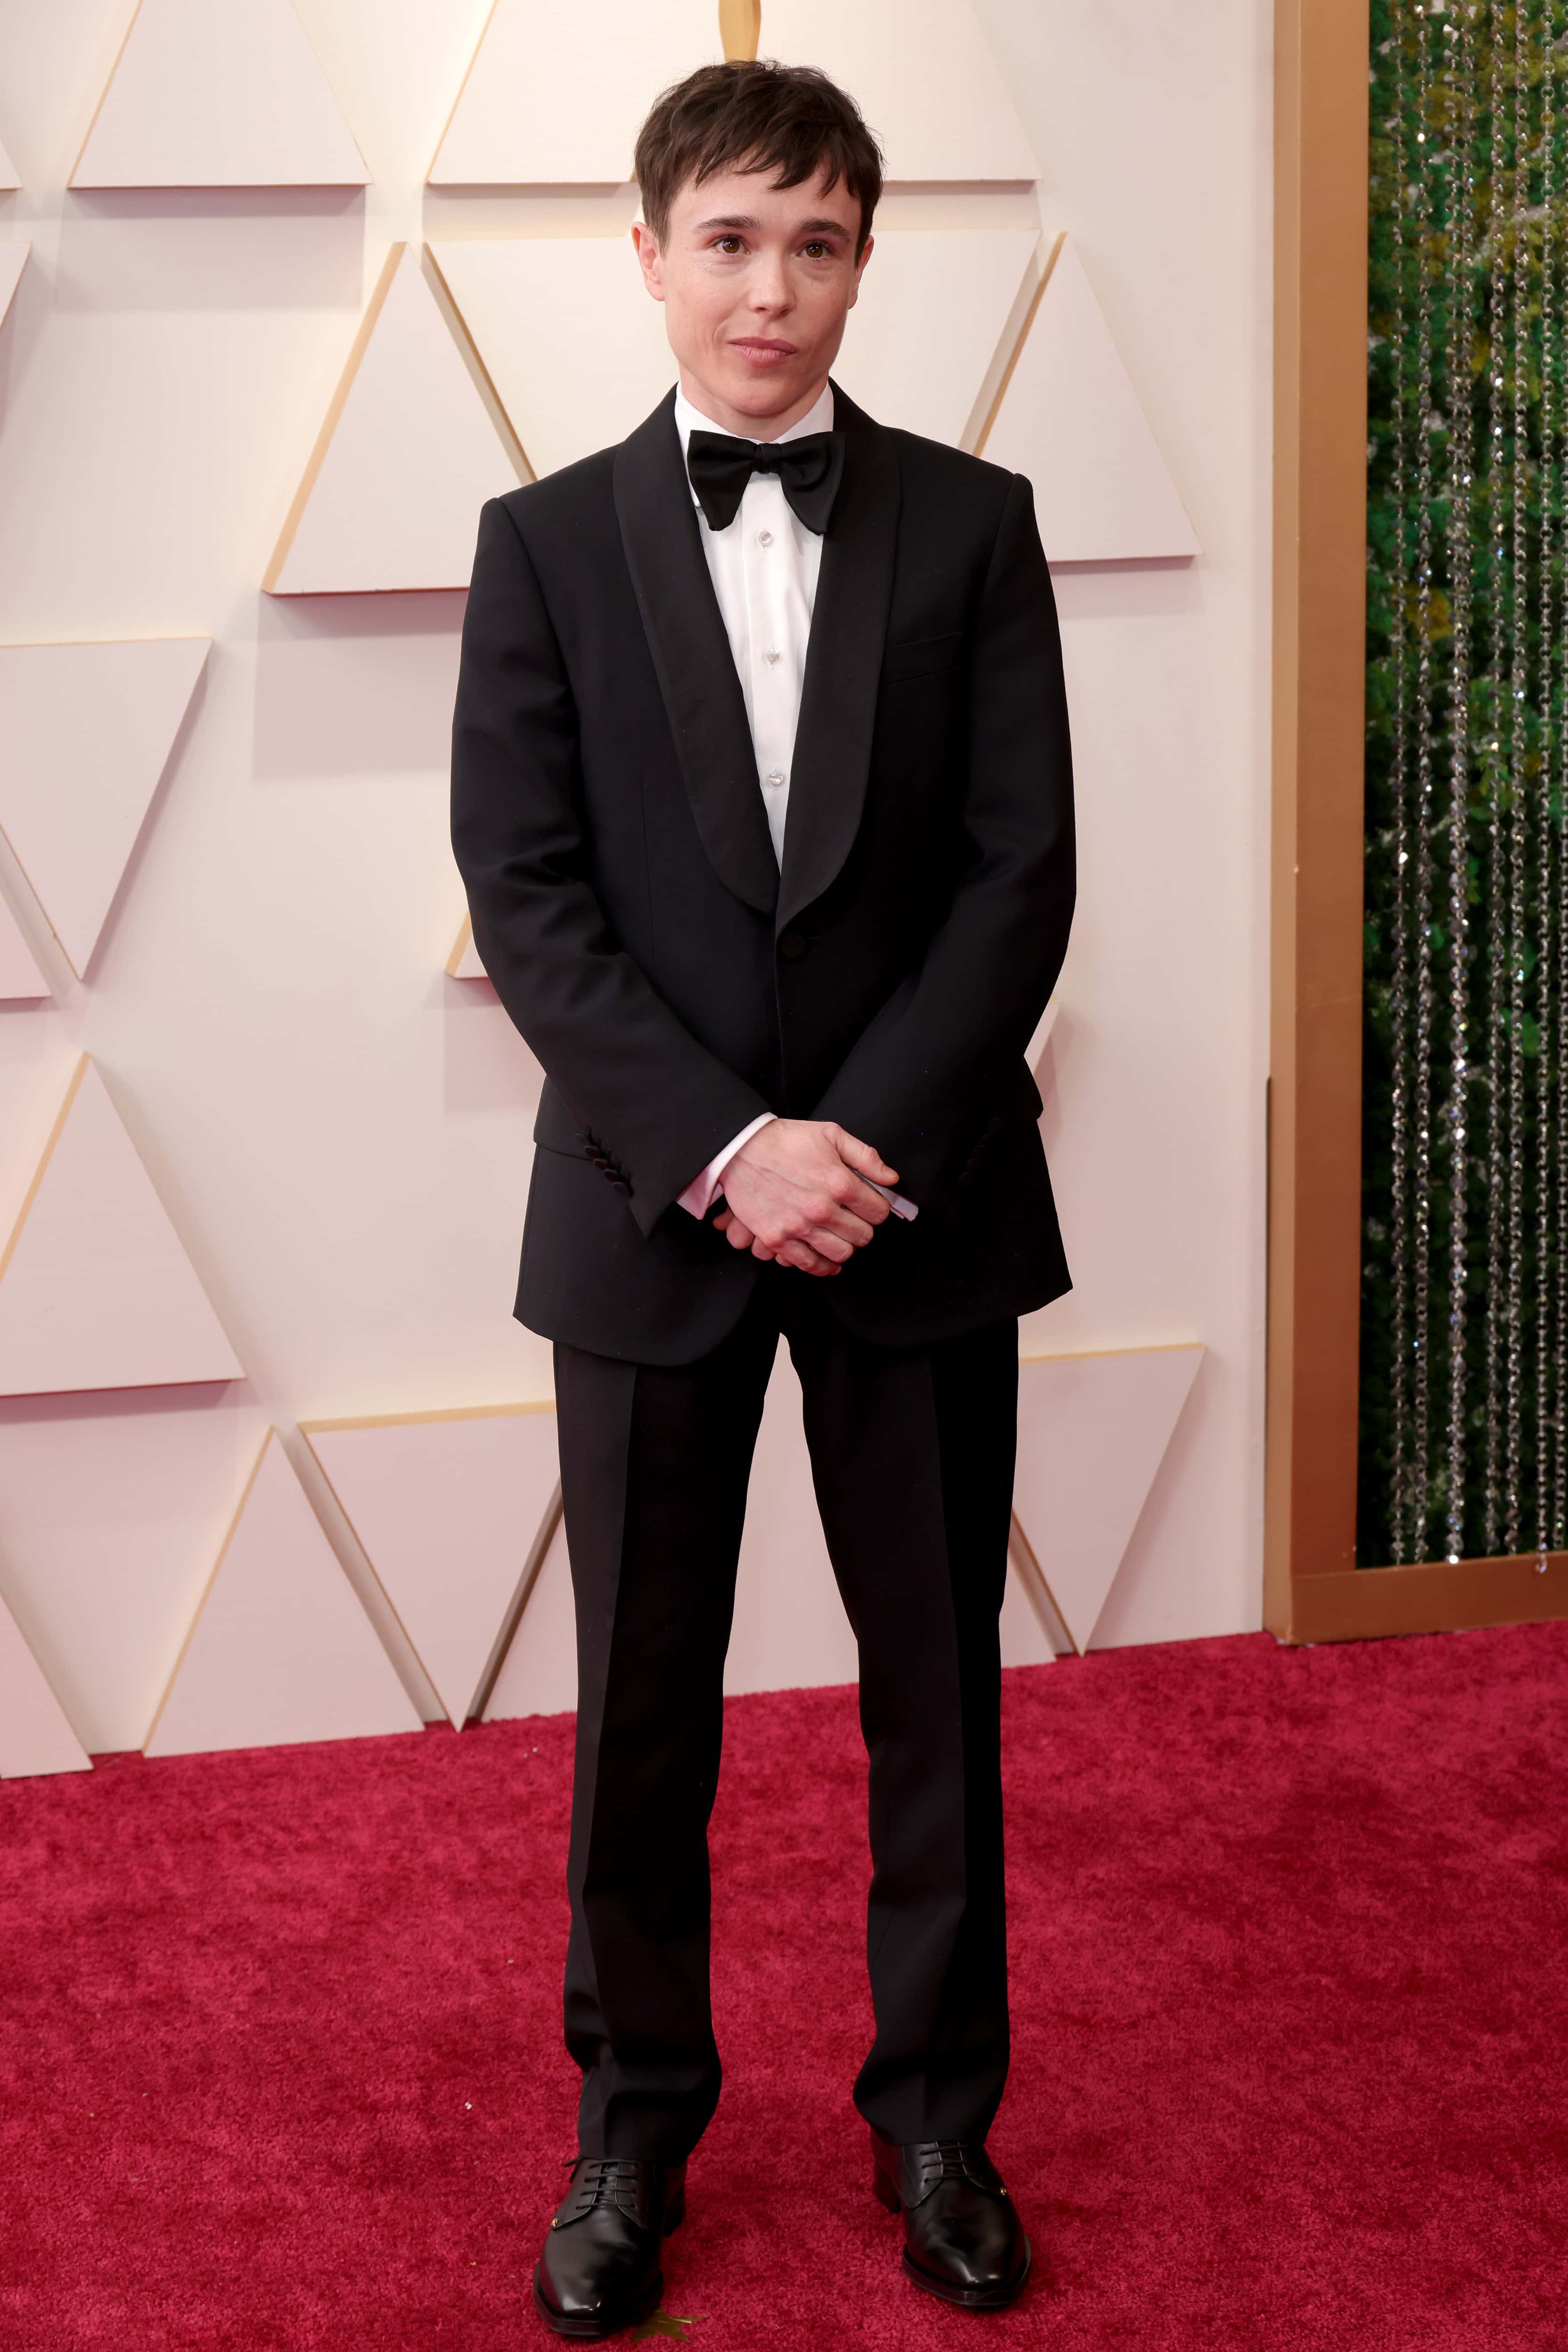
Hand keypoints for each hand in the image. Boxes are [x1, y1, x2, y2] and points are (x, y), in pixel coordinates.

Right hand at [712, 1119, 899, 1276]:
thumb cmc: (785, 1140)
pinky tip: (827, 1261)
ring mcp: (798, 1226)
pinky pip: (809, 1265)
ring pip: (840, 1254)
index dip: (878, 1209)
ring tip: (841, 1237)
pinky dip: (822, 1266)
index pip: (878, 1212)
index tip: (870, 1207)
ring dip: (845, 1247)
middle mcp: (821, 1208)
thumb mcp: (831, 1134)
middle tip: (855, 1221)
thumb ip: (866, 1157)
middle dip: (863, 1229)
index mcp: (839, 1182)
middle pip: (862, 1236)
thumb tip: (891, 1178)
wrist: (740, 1148)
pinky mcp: (777, 1238)